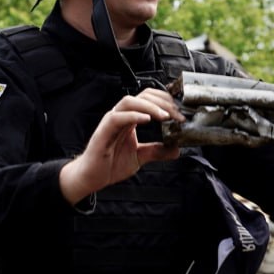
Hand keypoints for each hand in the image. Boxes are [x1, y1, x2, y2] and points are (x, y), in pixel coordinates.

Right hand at [58, 89, 182, 204]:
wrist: (92, 177)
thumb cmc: (110, 164)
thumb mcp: (140, 156)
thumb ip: (157, 151)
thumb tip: (176, 149)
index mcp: (130, 118)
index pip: (149, 99)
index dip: (166, 102)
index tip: (180, 113)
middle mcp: (121, 116)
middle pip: (143, 96)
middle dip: (163, 102)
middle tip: (177, 114)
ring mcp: (111, 121)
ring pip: (130, 101)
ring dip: (150, 106)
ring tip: (165, 115)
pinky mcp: (103, 131)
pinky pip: (118, 117)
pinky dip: (133, 116)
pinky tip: (146, 119)